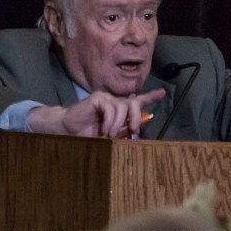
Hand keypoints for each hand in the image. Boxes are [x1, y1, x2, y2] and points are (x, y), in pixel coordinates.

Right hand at [26, 88, 165, 138]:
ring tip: (109, 135)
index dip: (150, 97)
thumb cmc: (87, 135)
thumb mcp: (109, 136)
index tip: (163, 93)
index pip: (138, 101)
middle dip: (137, 117)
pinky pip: (111, 108)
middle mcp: (115, 102)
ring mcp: (107, 98)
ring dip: (118, 124)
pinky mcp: (98, 98)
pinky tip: (104, 130)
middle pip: (134, 103)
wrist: (67, 132)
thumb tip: (135, 133)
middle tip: (133, 130)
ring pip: (123, 106)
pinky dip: (110, 121)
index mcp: (120, 110)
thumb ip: (121, 132)